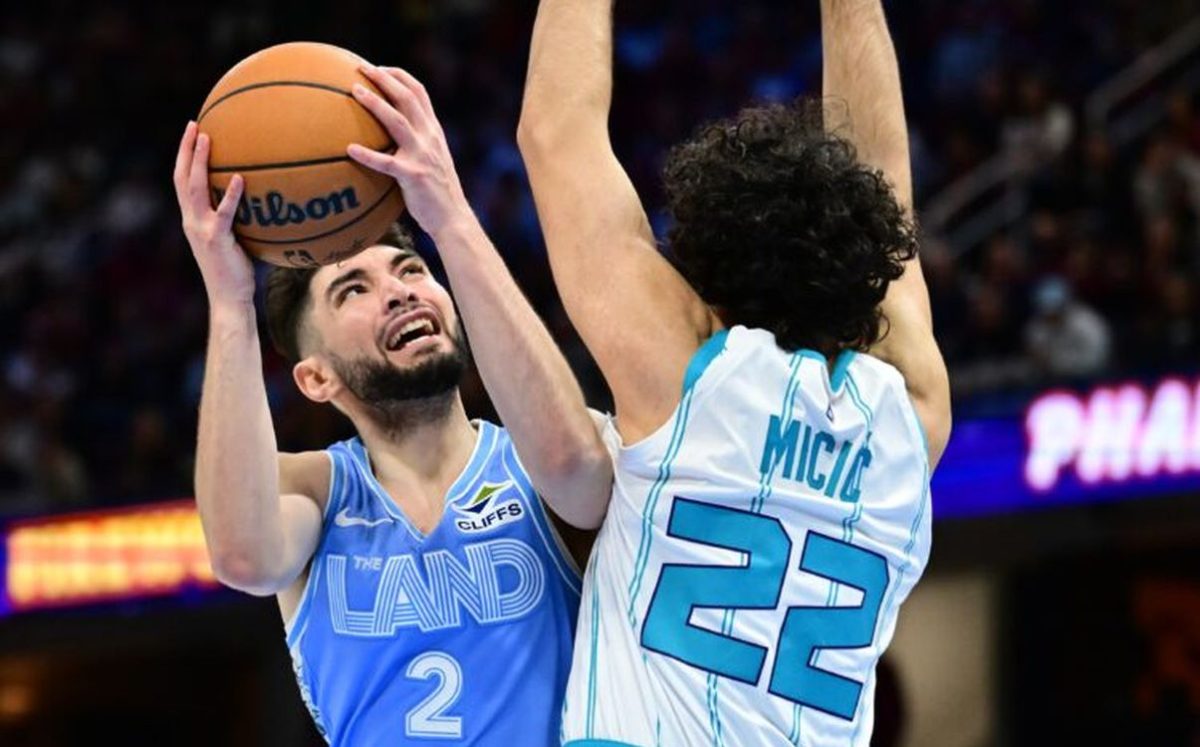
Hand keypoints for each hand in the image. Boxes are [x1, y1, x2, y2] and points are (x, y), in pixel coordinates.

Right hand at [173, 121, 253, 308]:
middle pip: (182, 177)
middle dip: (185, 149)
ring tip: (207, 138)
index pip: (182, 181)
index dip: (183, 157)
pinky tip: (238, 178)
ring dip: (199, 162)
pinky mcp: (217, 239)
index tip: (191, 132)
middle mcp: (191, 220)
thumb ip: (238, 219)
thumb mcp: (234, 239)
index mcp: (192, 219)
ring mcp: (201, 229)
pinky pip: (223, 212)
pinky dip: (230, 194)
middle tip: (194, 124)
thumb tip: (261, 199)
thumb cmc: (236, 272)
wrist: (230, 299)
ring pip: (195, 188)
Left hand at [347, 65, 472, 239]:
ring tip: (354, 91)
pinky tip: (349, 149)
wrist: (453, 219)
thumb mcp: (432, 160)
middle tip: (361, 68)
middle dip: (384, 78)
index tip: (378, 68)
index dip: (399, 76)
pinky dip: (367, 155)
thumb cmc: (437, 193)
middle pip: (408, 98)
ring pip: (397, 121)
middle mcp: (430, 138)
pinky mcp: (413, 176)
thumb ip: (416, 144)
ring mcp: (422, 156)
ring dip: (375, 103)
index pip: (419, 93)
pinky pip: (386, 162)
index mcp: (434, 132)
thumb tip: (389, 136)